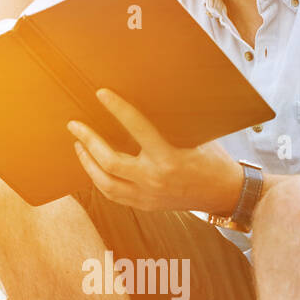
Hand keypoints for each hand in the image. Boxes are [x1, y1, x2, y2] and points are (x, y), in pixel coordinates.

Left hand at [68, 88, 244, 214]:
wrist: (225, 193)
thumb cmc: (213, 159)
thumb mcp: (195, 137)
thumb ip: (169, 126)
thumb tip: (145, 100)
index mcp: (169, 158)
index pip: (137, 128)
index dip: (117, 109)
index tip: (101, 94)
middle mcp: (155, 180)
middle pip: (110, 162)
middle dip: (88, 142)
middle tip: (74, 126)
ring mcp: (148, 196)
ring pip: (106, 184)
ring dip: (88, 164)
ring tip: (79, 147)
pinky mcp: (146, 206)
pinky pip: (114, 195)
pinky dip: (100, 180)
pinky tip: (94, 167)